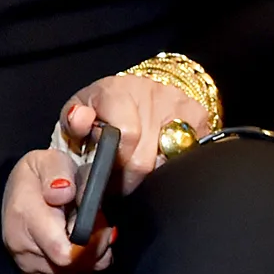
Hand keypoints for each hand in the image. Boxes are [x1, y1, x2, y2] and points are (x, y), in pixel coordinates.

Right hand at [2, 147, 114, 273]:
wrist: (11, 193)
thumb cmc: (36, 176)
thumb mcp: (47, 160)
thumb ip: (58, 172)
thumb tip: (63, 194)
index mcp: (26, 216)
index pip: (64, 252)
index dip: (92, 245)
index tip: (103, 227)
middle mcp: (21, 244)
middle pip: (72, 267)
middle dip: (94, 249)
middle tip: (97, 227)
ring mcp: (24, 262)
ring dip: (87, 259)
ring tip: (85, 235)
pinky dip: (75, 269)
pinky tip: (77, 250)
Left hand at [62, 75, 208, 195]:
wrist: (132, 93)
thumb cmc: (100, 109)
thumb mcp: (78, 113)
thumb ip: (73, 121)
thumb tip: (81, 120)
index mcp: (117, 90)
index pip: (127, 135)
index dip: (116, 162)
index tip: (108, 175)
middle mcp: (152, 92)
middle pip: (147, 156)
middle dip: (129, 177)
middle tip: (118, 183)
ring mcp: (180, 103)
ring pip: (170, 161)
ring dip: (151, 172)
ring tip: (135, 168)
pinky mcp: (200, 117)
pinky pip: (189, 156)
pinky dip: (171, 164)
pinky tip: (157, 159)